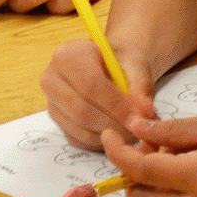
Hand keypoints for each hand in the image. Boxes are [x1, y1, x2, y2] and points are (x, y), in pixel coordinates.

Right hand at [41, 37, 158, 147]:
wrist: (109, 67)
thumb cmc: (120, 62)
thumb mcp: (136, 65)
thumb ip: (141, 86)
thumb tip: (145, 112)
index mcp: (69, 54)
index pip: (90, 85)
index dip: (116, 105)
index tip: (138, 118)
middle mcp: (52, 77)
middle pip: (81, 110)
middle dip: (114, 124)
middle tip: (138, 129)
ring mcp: (51, 102)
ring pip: (79, 128)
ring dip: (109, 135)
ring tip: (132, 131)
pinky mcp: (56, 122)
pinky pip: (78, 139)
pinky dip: (101, 141)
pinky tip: (118, 132)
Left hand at [102, 112, 196, 196]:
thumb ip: (175, 129)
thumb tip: (138, 129)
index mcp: (194, 177)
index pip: (138, 169)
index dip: (117, 151)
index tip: (109, 132)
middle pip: (139, 193)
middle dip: (130, 167)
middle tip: (145, 136)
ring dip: (149, 175)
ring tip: (173, 144)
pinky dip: (169, 181)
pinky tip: (191, 156)